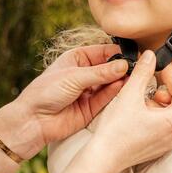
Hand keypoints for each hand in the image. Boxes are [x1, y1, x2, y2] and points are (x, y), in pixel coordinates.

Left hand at [0, 44, 131, 157]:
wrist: (34, 120)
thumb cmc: (45, 92)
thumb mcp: (74, 77)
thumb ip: (100, 73)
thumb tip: (124, 65)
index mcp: (77, 59)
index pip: (103, 52)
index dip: (117, 53)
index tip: (132, 55)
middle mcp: (84, 74)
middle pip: (109, 68)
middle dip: (122, 68)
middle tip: (137, 67)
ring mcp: (88, 92)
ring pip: (110, 84)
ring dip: (121, 81)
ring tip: (133, 77)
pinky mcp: (91, 109)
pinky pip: (107, 99)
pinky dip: (115, 93)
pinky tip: (122, 86)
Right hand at [50, 53, 171, 172]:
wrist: (103, 157)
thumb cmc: (116, 131)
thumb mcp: (130, 95)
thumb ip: (143, 72)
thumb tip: (150, 56)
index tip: (160, 70)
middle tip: (157, 85)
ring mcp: (169, 144)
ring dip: (167, 104)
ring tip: (146, 99)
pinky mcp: (159, 148)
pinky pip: (170, 128)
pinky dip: (161, 116)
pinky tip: (141, 112)